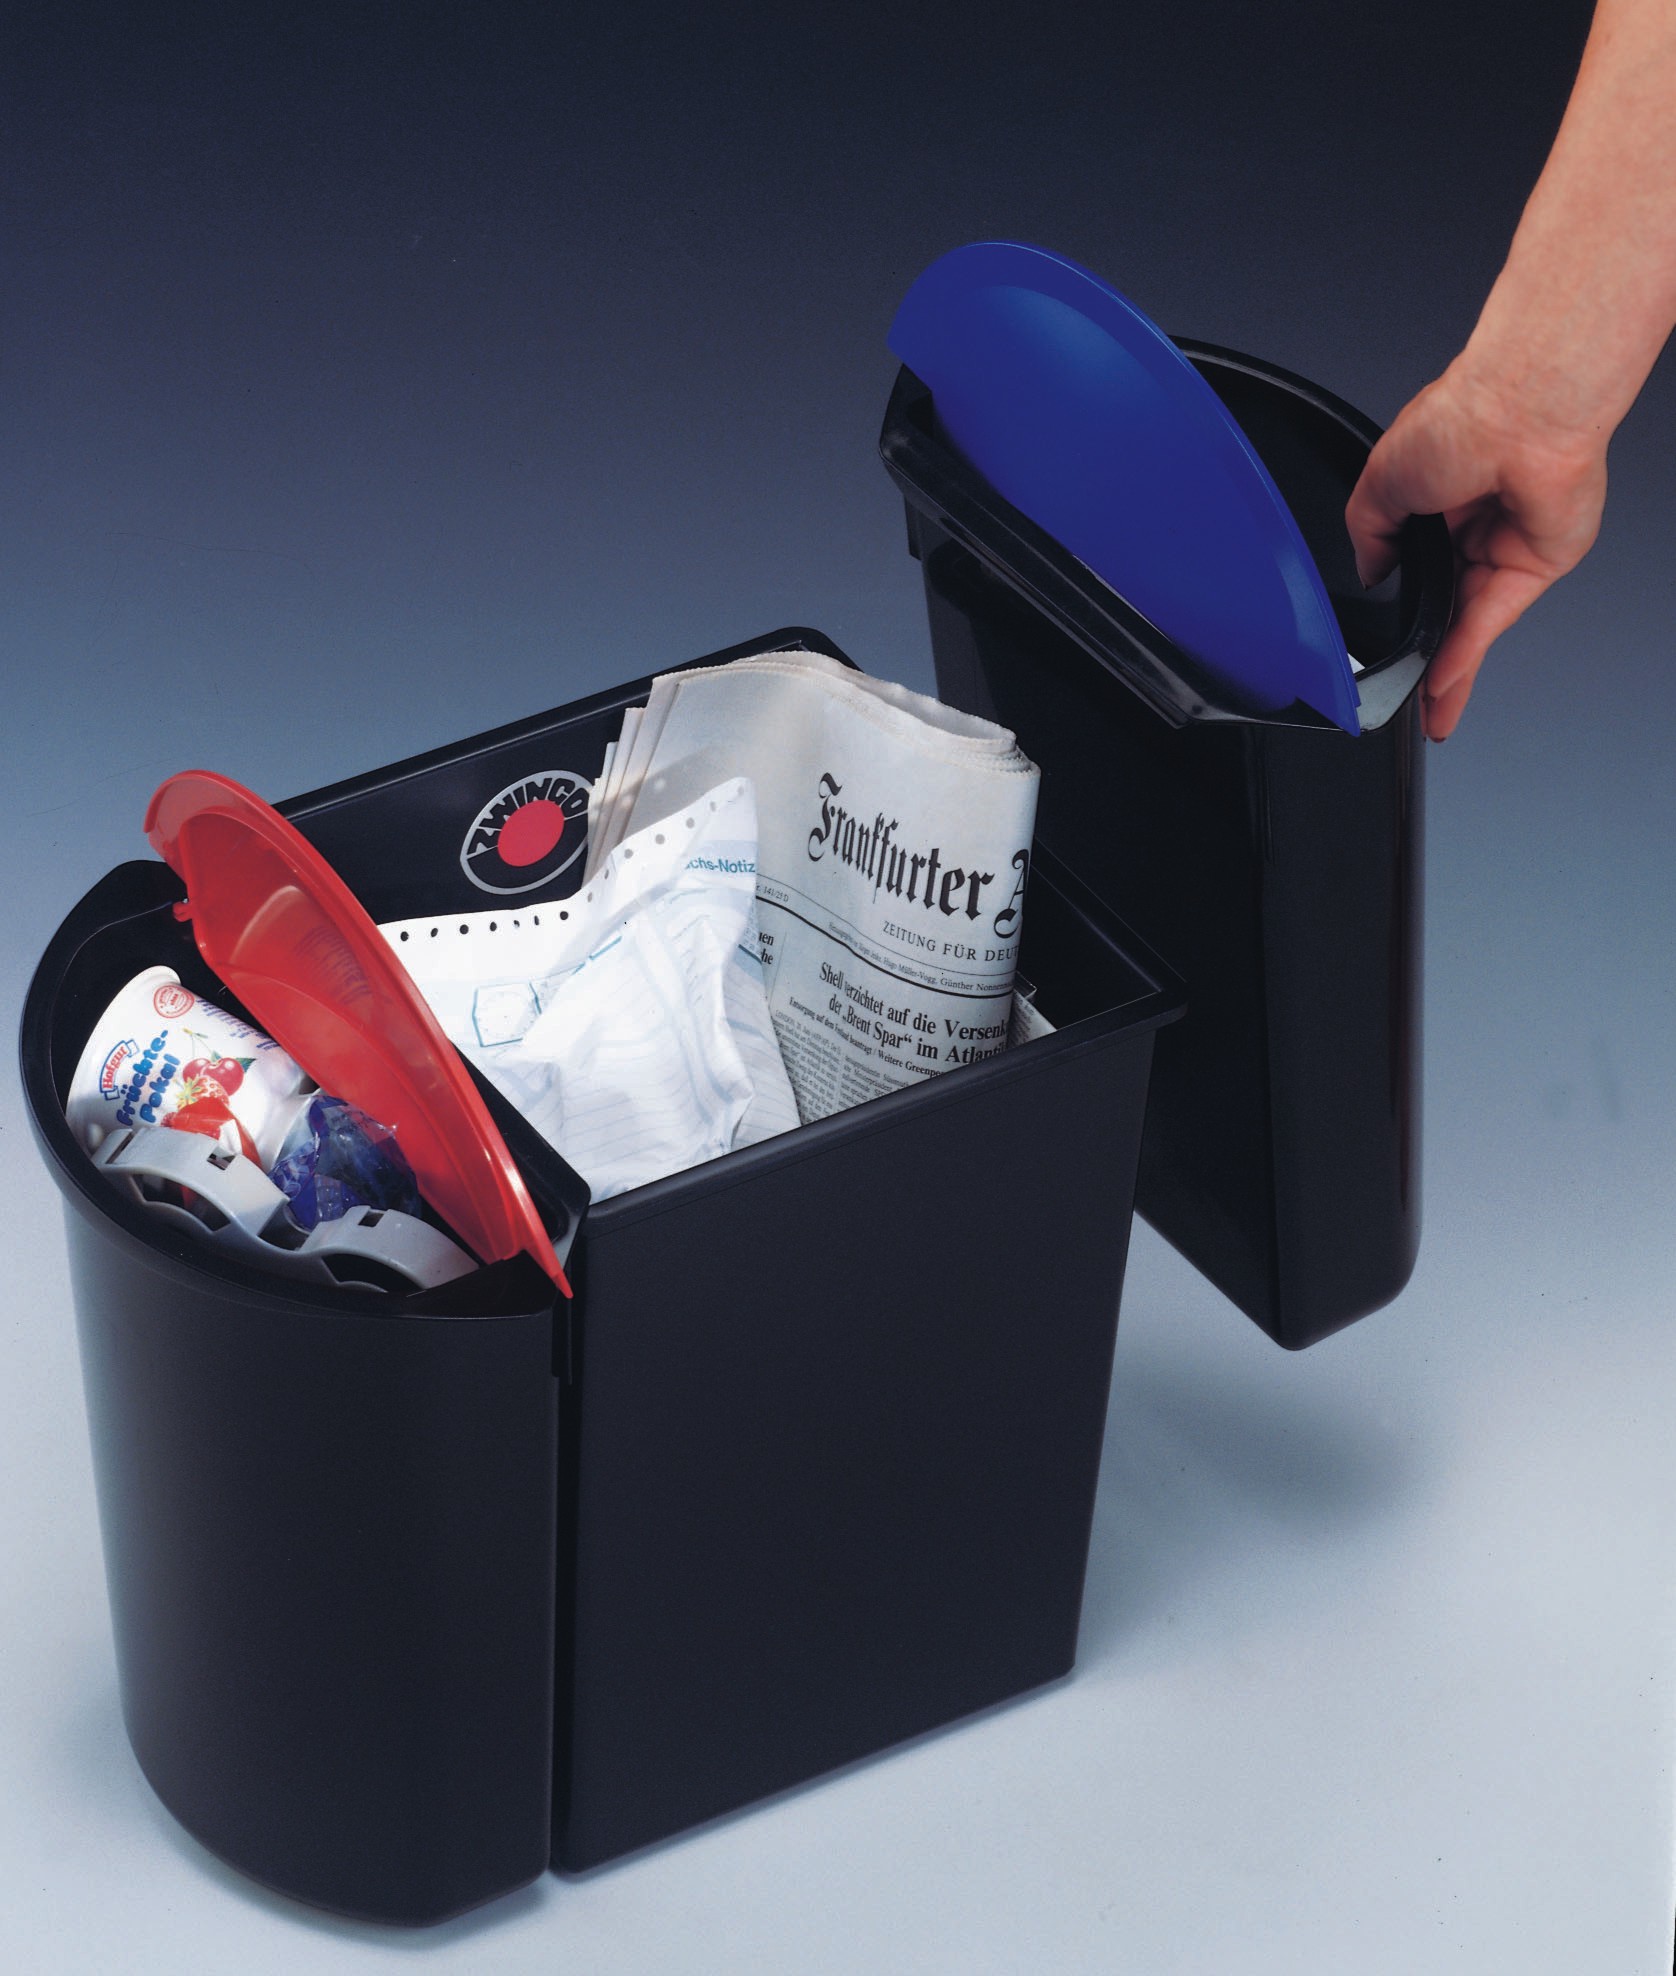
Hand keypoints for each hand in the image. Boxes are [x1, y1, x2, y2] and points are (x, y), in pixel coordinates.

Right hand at [1344, 361, 1607, 738]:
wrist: (1519, 412)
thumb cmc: (1460, 419)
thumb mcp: (1379, 482)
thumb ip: (1369, 535)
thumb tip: (1368, 572)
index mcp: (1438, 499)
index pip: (1416, 569)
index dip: (1400, 608)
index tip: (1383, 643)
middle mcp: (1475, 525)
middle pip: (1445, 606)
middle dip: (1426, 653)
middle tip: (1407, 695)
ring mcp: (1507, 547)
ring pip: (1468, 622)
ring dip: (1447, 669)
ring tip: (1425, 710)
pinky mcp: (1536, 565)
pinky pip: (1491, 619)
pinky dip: (1464, 652)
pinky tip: (1440, 683)